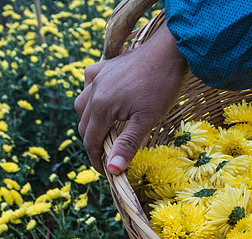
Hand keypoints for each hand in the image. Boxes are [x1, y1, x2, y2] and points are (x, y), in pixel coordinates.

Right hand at [74, 22, 188, 174]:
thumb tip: (113, 170)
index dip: (97, 160)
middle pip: (84, 126)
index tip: (108, 173)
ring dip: (90, 123)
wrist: (170, 51)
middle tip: (109, 157)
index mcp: (101, 107)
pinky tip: (103, 101)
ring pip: (82, 106)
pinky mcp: (104, 66)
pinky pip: (89, 85)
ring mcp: (97, 76)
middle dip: (94, 145)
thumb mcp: (147, 120)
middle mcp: (93, 91)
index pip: (91, 141)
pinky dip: (91, 98)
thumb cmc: (162, 86)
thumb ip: (128, 145)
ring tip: (106, 133)